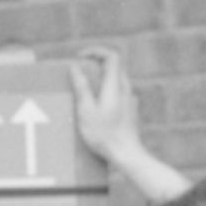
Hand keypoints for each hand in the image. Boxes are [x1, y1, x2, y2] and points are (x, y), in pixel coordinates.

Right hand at [65, 46, 143, 168]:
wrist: (126, 154)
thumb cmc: (105, 135)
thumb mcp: (86, 111)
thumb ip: (82, 87)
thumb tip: (75, 68)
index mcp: (115, 86)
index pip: (112, 56)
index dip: (96, 51)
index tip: (80, 58)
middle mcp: (125, 89)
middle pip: (114, 66)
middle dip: (95, 64)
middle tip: (79, 72)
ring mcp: (130, 99)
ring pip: (116, 79)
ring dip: (100, 78)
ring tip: (84, 90)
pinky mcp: (130, 109)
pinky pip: (117, 92)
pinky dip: (105, 90)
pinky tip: (95, 106)